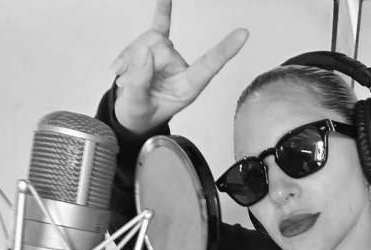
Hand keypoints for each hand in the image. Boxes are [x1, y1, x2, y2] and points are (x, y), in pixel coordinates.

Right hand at [108, 0, 248, 133]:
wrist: (128, 113)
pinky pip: (161, 24)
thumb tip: (143, 53)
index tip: (243, 34)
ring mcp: (170, 57)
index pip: (208, 66)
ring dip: (131, 55)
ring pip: (152, 38)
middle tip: (131, 84)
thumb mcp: (135, 107)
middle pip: (163, 48)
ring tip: (127, 76)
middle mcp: (181, 69)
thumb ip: (139, 84)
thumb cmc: (137, 115)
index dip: (225, 50)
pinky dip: (162, 12)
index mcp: (187, 88)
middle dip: (138, 63)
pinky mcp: (158, 47)